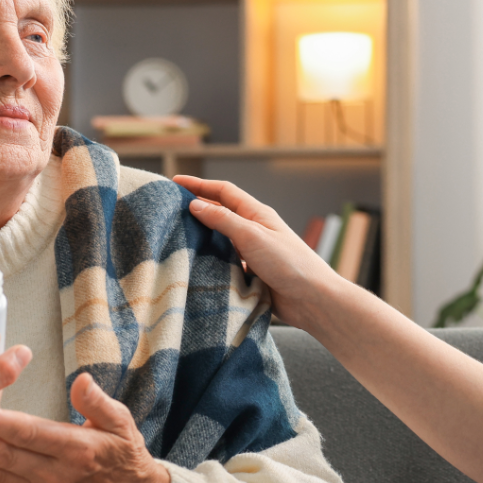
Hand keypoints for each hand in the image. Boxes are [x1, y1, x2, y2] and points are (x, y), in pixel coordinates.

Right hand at [173, 174, 351, 330]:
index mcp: (257, 214)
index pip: (224, 192)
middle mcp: (254, 231)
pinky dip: (211, 262)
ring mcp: (253, 253)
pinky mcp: (252, 274)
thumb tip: (194, 205)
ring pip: (222, 240)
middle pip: (221, 214)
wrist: (312, 300)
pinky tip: (196, 266)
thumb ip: (223, 220)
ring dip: (202, 237)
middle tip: (170, 209)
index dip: (199, 185)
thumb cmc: (289, 264)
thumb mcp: (252, 236)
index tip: (175, 182)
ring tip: (176, 237)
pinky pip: (226, 264)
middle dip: (197, 209)